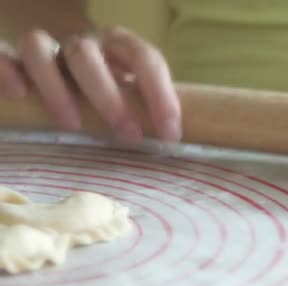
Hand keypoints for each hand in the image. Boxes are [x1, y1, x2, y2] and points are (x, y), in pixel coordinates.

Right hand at [0, 27, 180, 143]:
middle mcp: (84, 43)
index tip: (169, 135)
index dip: (161, 95)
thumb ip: (146, 108)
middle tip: (128, 136)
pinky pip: (2, 53)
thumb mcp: (133, 97)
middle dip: (110, 97)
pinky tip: (18, 94)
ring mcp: (48, 49)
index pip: (145, 58)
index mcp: (120, 46)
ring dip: (56, 87)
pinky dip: (6, 69)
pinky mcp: (15, 60)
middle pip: (89, 56)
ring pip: (40, 49)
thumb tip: (172, 141)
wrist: (75, 75)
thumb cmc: (112, 93)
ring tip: (70, 125)